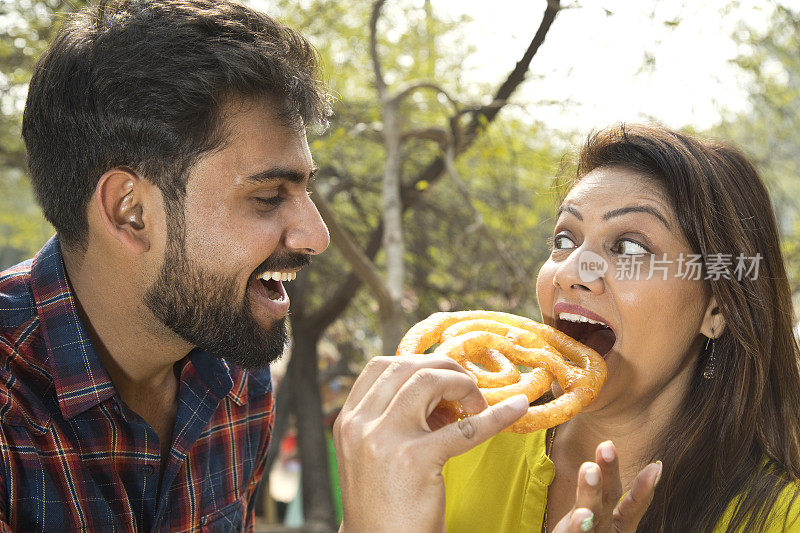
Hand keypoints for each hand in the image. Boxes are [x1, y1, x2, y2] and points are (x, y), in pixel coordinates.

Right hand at [334, 355, 528, 532]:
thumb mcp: (372, 454)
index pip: (380, 367)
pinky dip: (497, 415)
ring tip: (477, 405)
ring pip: (430, 381)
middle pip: (408, 367)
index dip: (416, 364)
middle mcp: (360, 425)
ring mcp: (386, 440)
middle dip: (444, 369)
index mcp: (347, 421)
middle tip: (466, 388)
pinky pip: (466, 427)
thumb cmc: (383, 505)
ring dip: (462, 385)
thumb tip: (443, 397)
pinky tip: (518, 409)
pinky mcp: (416, 460)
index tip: (440, 378)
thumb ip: (394, 421)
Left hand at [553, 441, 661, 531]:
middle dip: (610, 473)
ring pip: (592, 514)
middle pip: (609, 501)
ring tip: (590, 468)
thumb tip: (609, 465)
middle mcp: (607, 531)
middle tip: (608, 446)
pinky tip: (580, 517)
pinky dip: (577, 527)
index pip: (632, 506)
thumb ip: (600, 497)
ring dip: (590, 491)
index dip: (644, 488)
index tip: (657, 466)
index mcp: (615, 525)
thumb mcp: (594, 518)